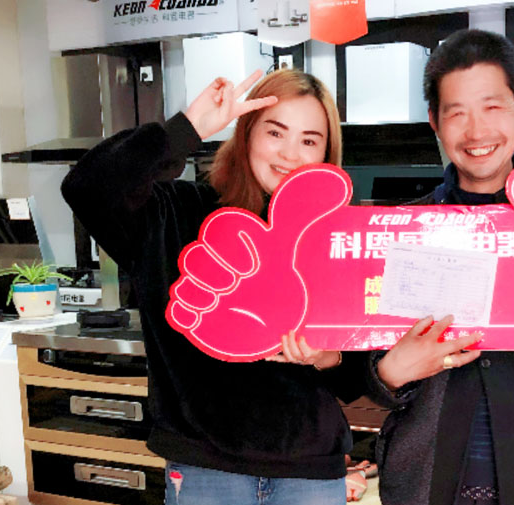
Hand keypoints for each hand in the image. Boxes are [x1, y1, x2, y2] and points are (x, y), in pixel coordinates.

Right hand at [165, 166, 352, 361]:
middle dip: (218, 272)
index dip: (235, 248)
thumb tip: (334, 180)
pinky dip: (186, 313)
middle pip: (195, 259)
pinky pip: (179, 310)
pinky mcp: (199, 315)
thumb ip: (304, 211)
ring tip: (228, 300)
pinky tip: (206, 315)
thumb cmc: (281, 277)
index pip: (218, 235)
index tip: (255, 263)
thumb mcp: (292, 242)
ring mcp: (206, 289)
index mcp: (235, 244)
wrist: (277, 316)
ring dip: (204, 294)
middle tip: (242, 282)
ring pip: (186, 284)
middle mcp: (217, 265)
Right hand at [183, 70, 277, 139]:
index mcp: (237, 110)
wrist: (194, 123)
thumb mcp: (224, 116)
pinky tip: (216, 93)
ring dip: (225, 90)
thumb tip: (229, 84)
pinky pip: (221, 80)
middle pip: (244, 87)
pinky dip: (220, 84)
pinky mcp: (213, 88)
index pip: (254, 104)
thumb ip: (229, 99)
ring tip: (218, 100)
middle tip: (260, 71)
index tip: (275, 99)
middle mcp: (231, 100)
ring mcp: (222, 94)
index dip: (264, 101)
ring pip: (230, 83)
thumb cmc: (209, 125)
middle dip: (252, 78)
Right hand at [376, 315, 481, 389]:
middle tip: (478, 335)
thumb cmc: (400, 355)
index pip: (441, 328)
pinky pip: (451, 364)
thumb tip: (430, 319)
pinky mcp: (437, 370)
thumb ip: (420, 325)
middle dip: (469, 339)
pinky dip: (457, 361)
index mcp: (428, 341)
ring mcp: (438, 362)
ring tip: (477, 352)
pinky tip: (460, 358)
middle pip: (457, 344)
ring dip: (469, 355)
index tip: (451, 317)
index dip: (447, 321)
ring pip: (458, 359)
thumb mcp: (408, 336)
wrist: (395, 371)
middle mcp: (436, 352)